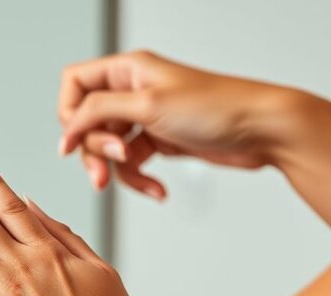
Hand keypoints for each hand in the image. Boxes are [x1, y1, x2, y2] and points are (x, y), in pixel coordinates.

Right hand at [58, 50, 302, 198]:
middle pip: (88, 121)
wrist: (262, 130)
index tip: (73, 144)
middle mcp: (134, 90)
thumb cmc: (217, 108)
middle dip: (94, 150)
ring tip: (139, 183)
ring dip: (117, 171)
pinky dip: (141, 179)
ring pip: (110, 147)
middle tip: (104, 173)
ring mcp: (148, 117)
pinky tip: (158, 190)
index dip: (69, 114)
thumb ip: (100, 113)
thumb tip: (67, 130)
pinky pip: (134, 164)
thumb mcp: (148, 106)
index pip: (76, 83)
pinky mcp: (162, 141)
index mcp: (129, 70)